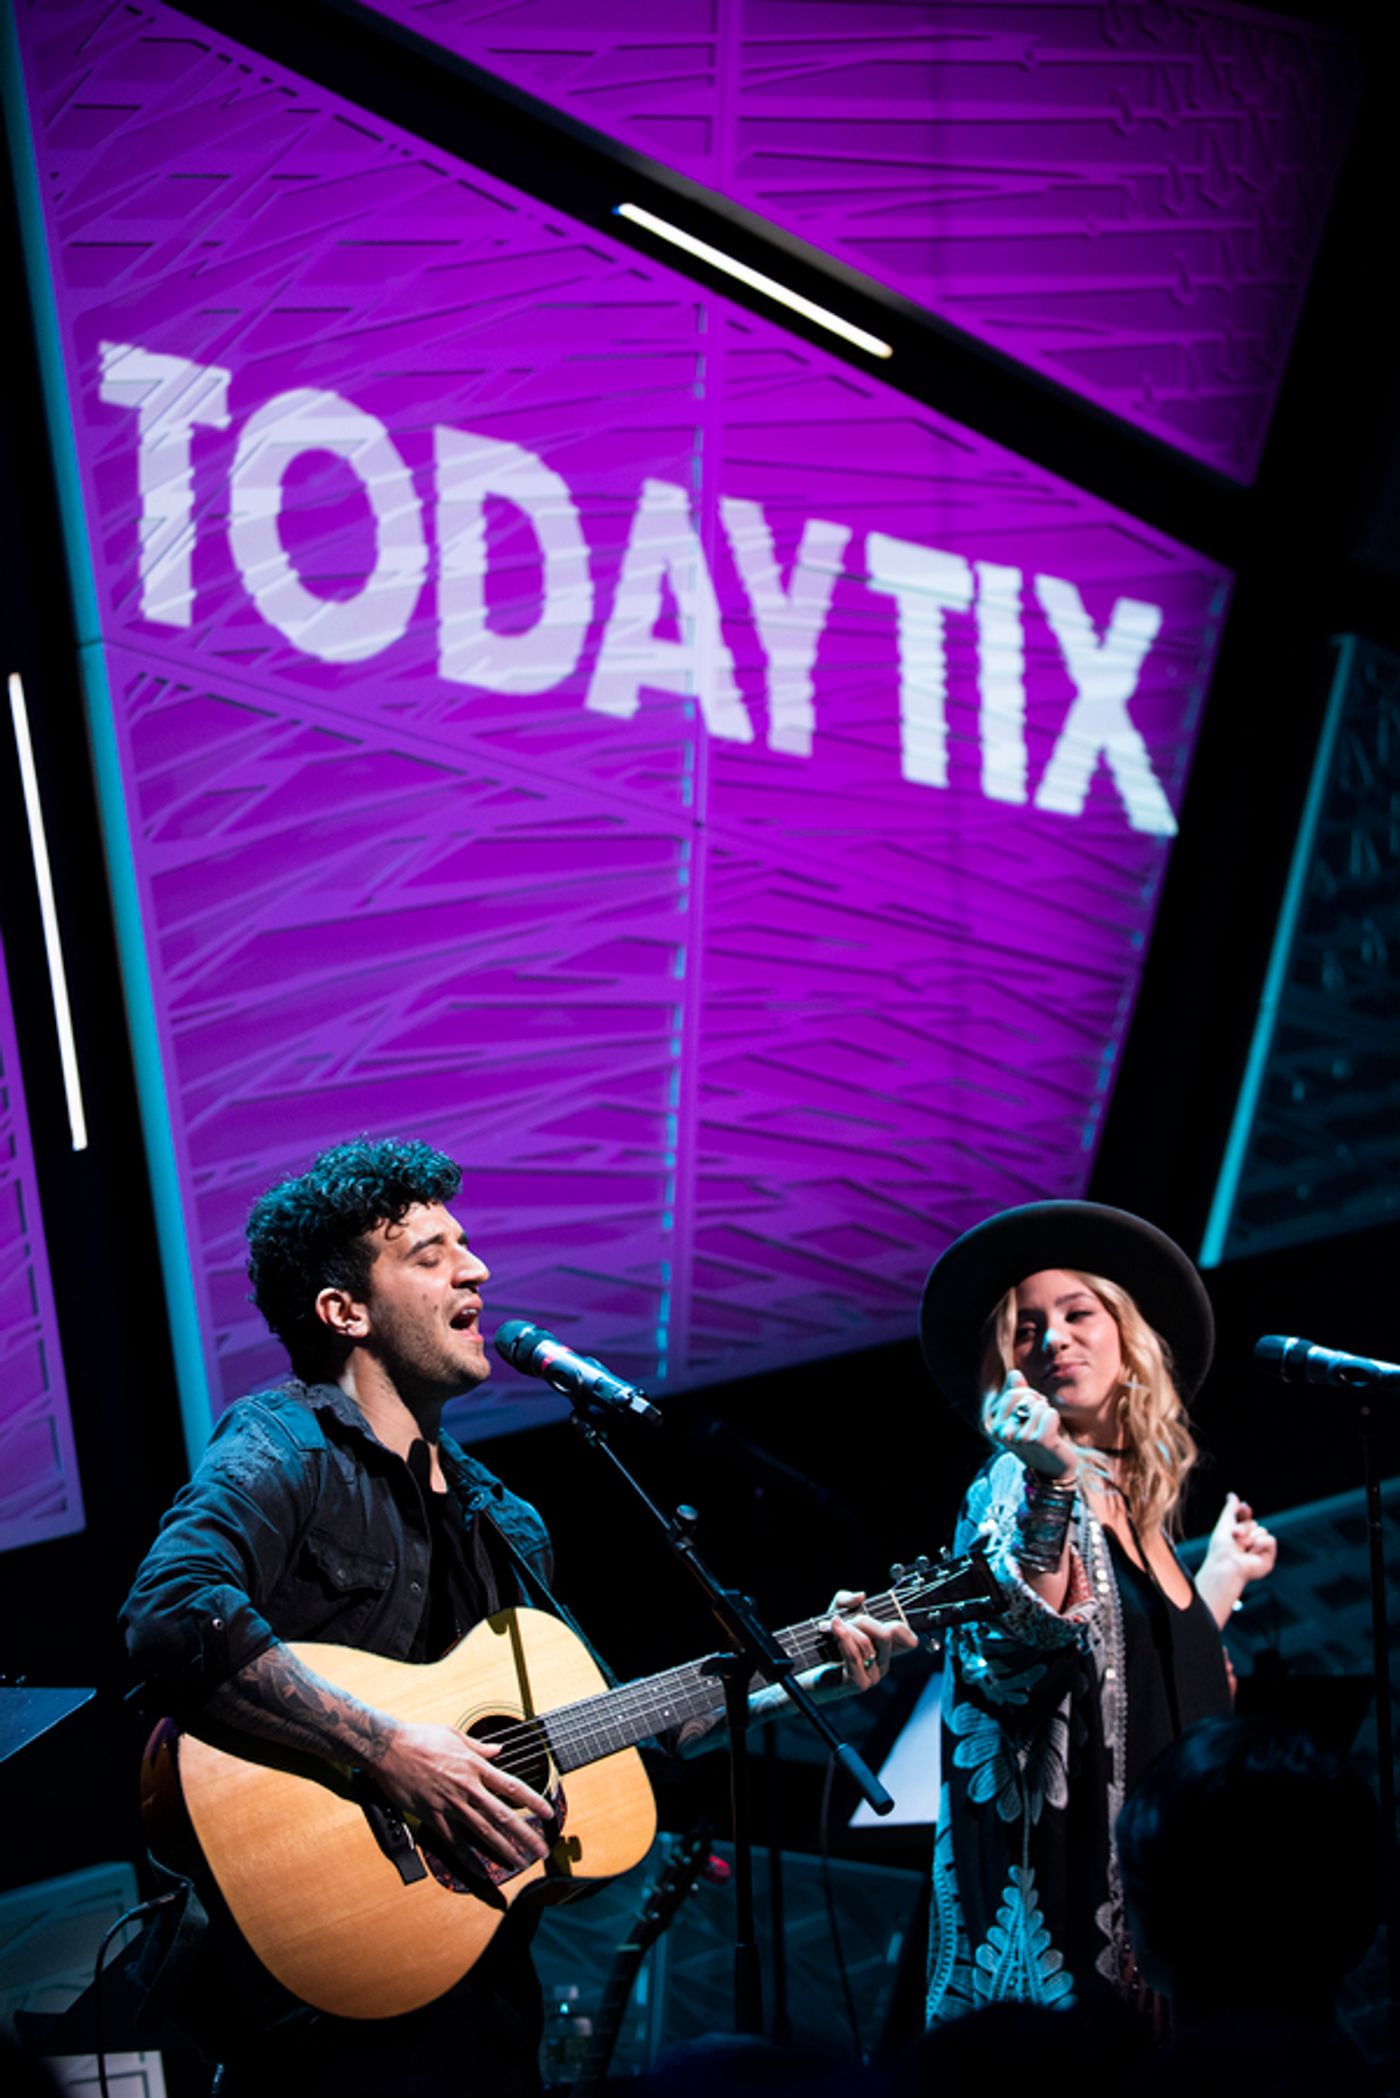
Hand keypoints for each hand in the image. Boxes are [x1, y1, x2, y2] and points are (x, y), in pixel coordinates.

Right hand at [373, 1720, 555, 1872]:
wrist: (388, 1748)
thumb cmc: (421, 1737)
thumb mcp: (455, 1735)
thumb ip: (479, 1747)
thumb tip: (497, 1750)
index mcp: (476, 1766)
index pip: (513, 1787)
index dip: (534, 1802)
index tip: (548, 1814)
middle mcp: (467, 1788)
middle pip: (503, 1816)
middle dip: (525, 1835)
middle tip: (541, 1850)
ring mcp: (450, 1804)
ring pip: (483, 1832)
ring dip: (503, 1849)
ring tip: (518, 1863)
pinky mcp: (432, 1816)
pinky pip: (453, 1842)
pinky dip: (467, 1858)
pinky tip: (479, 1870)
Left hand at [822, 1590, 918, 1690]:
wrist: (802, 1672)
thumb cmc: (821, 1644)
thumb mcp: (834, 1614)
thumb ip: (845, 1600)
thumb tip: (861, 1596)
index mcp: (883, 1649)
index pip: (907, 1639)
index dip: (903, 1628)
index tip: (885, 1619)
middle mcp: (882, 1664)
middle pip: (885, 1634)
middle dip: (861, 1620)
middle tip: (838, 1620)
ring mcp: (873, 1676)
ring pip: (866, 1643)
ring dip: (843, 1629)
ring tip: (825, 1627)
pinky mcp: (859, 1684)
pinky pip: (855, 1656)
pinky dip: (843, 1638)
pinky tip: (832, 1629)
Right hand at [980, 1371, 1077, 1481]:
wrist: (1053, 1468)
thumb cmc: (1037, 1438)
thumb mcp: (1022, 1415)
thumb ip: (1016, 1393)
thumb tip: (1014, 1374)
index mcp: (994, 1425)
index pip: (1012, 1392)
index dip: (1027, 1396)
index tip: (1031, 1411)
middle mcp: (1004, 1433)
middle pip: (1025, 1396)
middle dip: (1037, 1403)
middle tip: (1040, 1420)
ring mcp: (1021, 1437)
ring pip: (1039, 1405)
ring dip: (1047, 1413)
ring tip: (1045, 1429)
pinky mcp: (1039, 1440)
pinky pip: (1050, 1413)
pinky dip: (1055, 1419)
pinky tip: (1053, 1434)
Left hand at [1196, 1492, 1276, 1627]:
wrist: (1225, 1564)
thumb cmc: (1221, 1548)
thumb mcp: (1224, 1524)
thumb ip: (1230, 1509)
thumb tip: (1232, 1495)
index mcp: (1238, 1535)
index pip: (1246, 1517)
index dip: (1244, 1512)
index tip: (1242, 1508)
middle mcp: (1249, 1543)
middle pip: (1254, 1523)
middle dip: (1243, 1527)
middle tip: (1235, 1536)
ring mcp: (1258, 1551)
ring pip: (1262, 1530)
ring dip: (1250, 1536)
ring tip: (1241, 1547)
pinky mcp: (1268, 1559)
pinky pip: (1271, 1539)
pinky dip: (1260, 1543)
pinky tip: (1251, 1552)